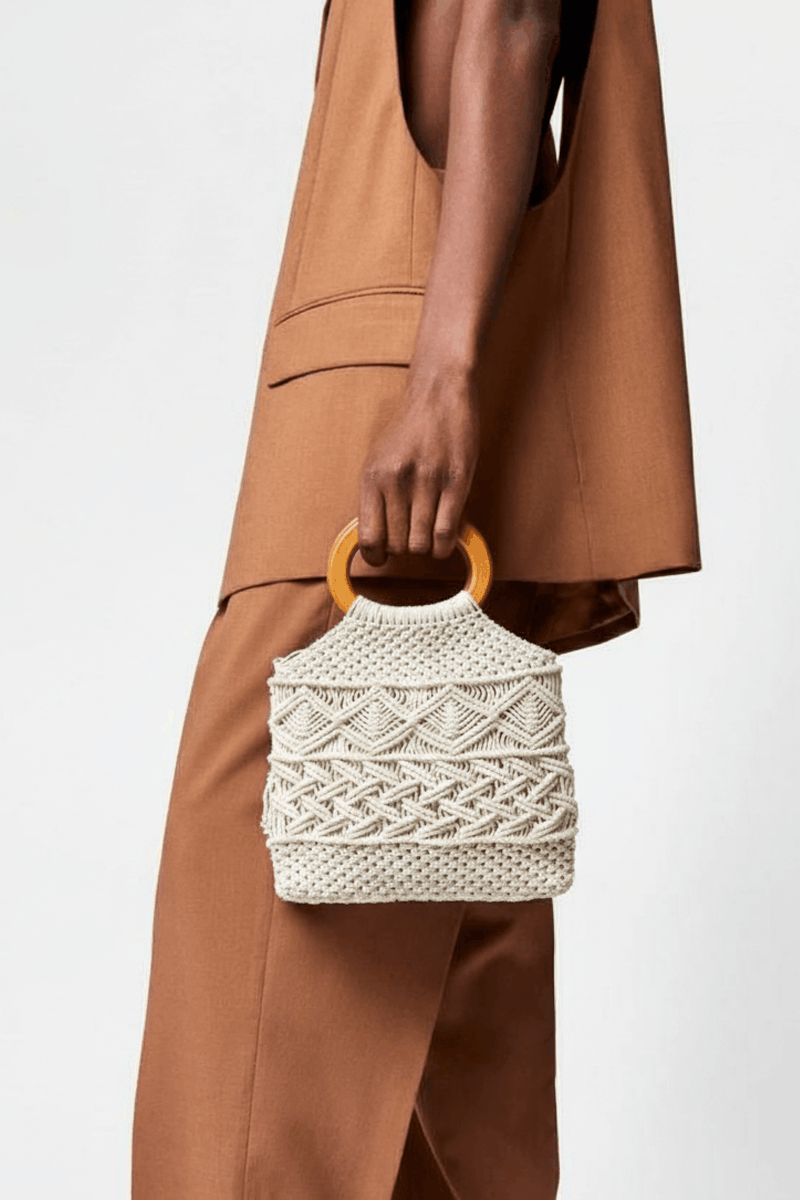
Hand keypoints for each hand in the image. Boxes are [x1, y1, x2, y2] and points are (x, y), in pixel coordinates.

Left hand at [358, 362, 480, 566]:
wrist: (439, 392)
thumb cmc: (410, 429)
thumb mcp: (379, 459)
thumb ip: (376, 497)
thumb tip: (374, 540)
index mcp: (372, 476)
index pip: (368, 538)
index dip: (375, 557)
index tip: (382, 558)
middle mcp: (396, 480)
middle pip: (397, 545)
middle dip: (404, 549)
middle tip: (411, 537)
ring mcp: (427, 481)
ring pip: (421, 544)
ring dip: (425, 548)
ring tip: (428, 536)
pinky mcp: (455, 481)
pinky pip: (445, 533)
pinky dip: (444, 546)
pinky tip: (444, 541)